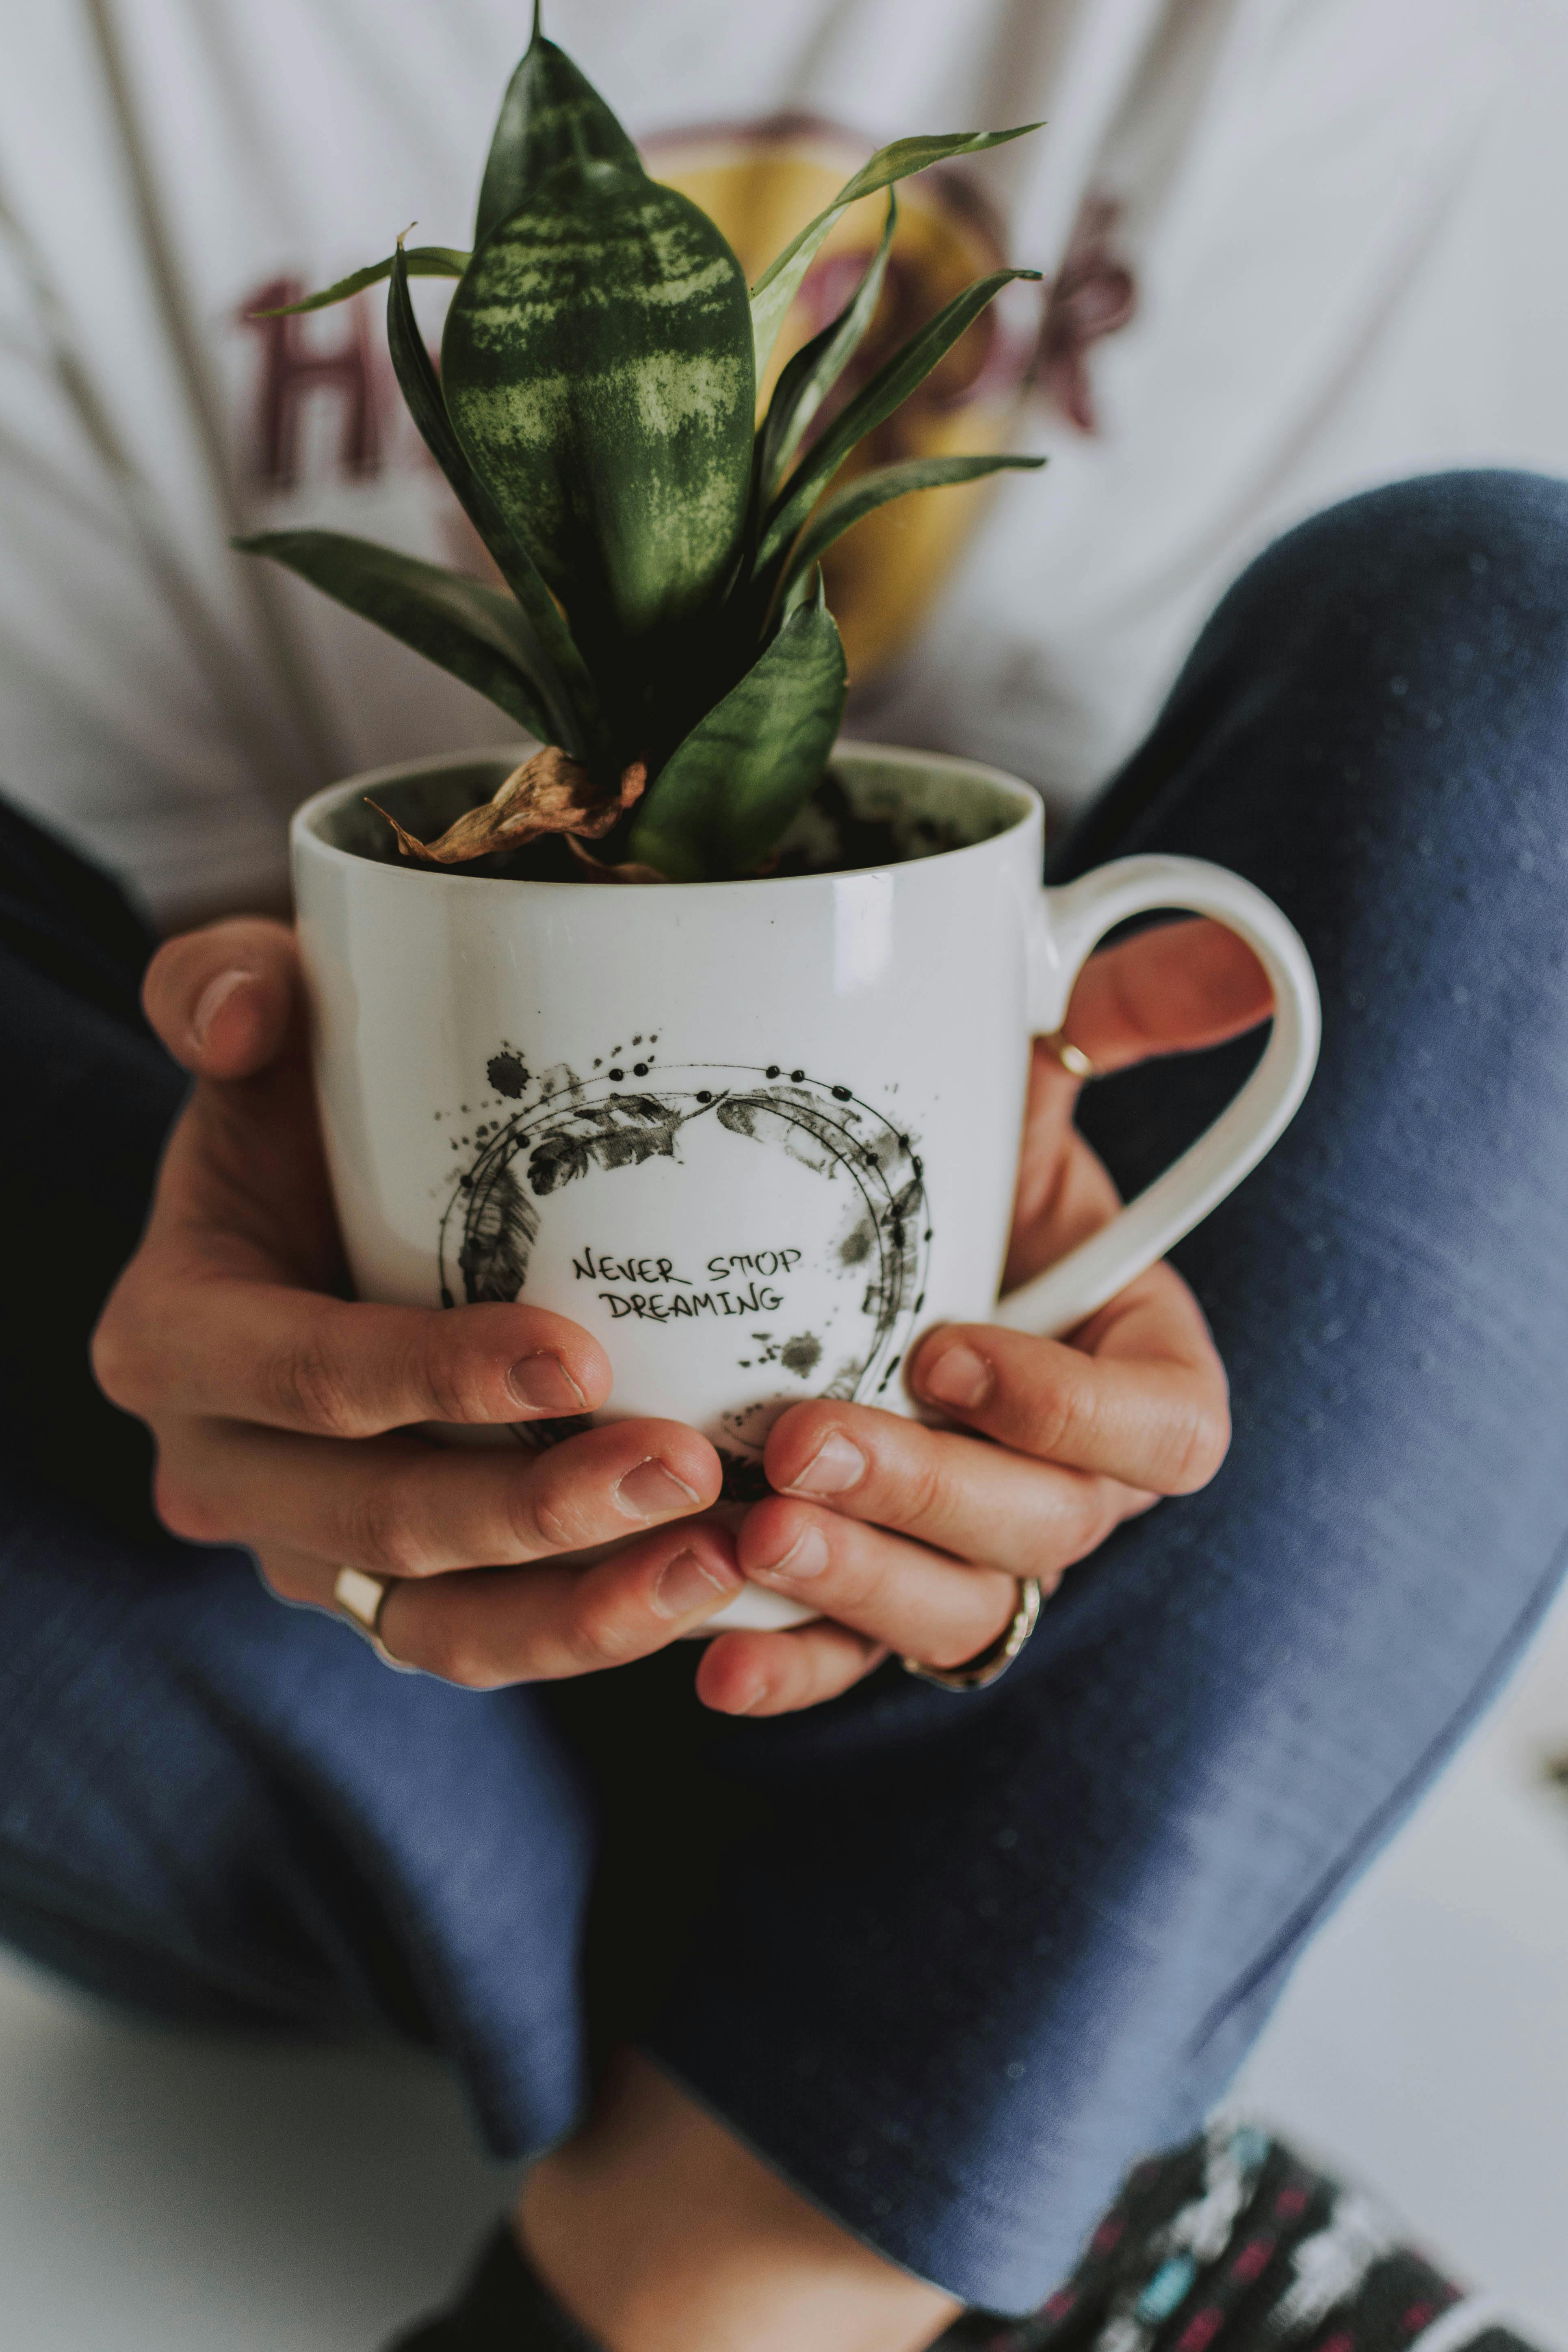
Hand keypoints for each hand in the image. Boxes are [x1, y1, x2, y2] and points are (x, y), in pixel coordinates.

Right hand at [92, 920, 745, 1682]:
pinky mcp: (394, 1599)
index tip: (580, 1355)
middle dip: (535, 1512)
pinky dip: (594, 1632)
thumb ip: (222, 987)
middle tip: (686, 1468)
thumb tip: (243, 1012)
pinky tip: (714, 1591)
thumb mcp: (260, 1032)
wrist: (333, 1213)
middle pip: (380, 1522)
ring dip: (580, 1610)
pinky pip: (487, 1645)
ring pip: (438, 1625)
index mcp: (172, 1341)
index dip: (432, 1378)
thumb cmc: (305, 1110)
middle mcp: (222, 1471)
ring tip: (718, 1559)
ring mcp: (308, 1552)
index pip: (304, 1376)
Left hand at [693, 918, 1273, 1716]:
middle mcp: (1066, 1477)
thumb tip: (1246, 962)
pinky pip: (846, 1660)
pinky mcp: (870, 1595)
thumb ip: (1125, 1013)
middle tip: (803, 1438)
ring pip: (950, 1613)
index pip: (1163, 1432)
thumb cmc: (951, 1148)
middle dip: (931, 1496)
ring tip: (750, 1536)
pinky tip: (712, 1663)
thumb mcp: (1025, 1069)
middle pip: (1045, 1533)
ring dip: (856, 1587)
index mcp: (1132, 1368)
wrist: (829, 1223)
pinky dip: (790, 1666)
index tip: (945, 1346)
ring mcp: (969, 1549)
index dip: (1070, 1411)